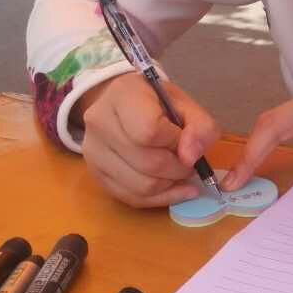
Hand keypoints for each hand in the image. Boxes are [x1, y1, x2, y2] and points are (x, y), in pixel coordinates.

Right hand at [75, 73, 218, 207]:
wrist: (121, 105)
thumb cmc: (156, 103)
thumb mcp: (185, 104)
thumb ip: (200, 126)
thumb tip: (191, 158)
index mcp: (122, 94)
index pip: (150, 131)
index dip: (176, 143)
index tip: (185, 140)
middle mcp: (99, 121)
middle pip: (147, 163)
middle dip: (178, 169)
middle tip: (189, 163)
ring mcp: (92, 151)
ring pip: (140, 187)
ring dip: (170, 186)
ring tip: (179, 173)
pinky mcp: (95, 174)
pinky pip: (131, 198)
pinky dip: (159, 199)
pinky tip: (173, 189)